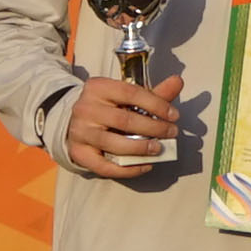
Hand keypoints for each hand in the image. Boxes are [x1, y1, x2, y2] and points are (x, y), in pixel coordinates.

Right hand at [59, 75, 180, 177]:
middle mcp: (85, 108)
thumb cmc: (107, 108)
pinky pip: (105, 166)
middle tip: (171, 133)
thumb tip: (177, 81)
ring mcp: (80, 132)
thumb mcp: (127, 97)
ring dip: (141, 149)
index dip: (156, 105)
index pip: (131, 93)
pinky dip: (128, 170)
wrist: (73, 121)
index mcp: (98, 88)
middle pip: (124, 120)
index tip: (174, 116)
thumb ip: (153, 93)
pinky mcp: (78, 152)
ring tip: (158, 149)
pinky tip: (144, 166)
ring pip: (114, 144)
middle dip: (153, 128)